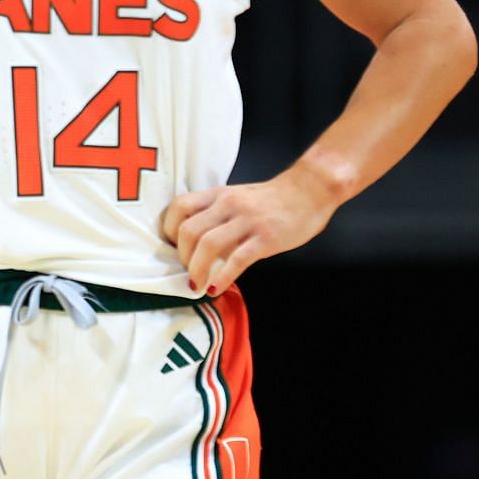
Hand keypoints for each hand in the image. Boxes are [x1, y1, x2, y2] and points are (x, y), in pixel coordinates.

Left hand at [161, 167, 336, 294]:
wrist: (310, 190)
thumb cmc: (271, 199)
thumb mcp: (237, 197)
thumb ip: (216, 213)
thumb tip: (195, 242)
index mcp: (218, 194)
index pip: (179, 206)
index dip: (168, 229)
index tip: (170, 247)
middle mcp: (228, 205)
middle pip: (188, 230)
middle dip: (182, 256)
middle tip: (187, 271)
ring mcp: (247, 221)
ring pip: (208, 245)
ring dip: (197, 269)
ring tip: (196, 285)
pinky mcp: (265, 238)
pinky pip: (237, 259)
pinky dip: (223, 277)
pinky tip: (217, 288)